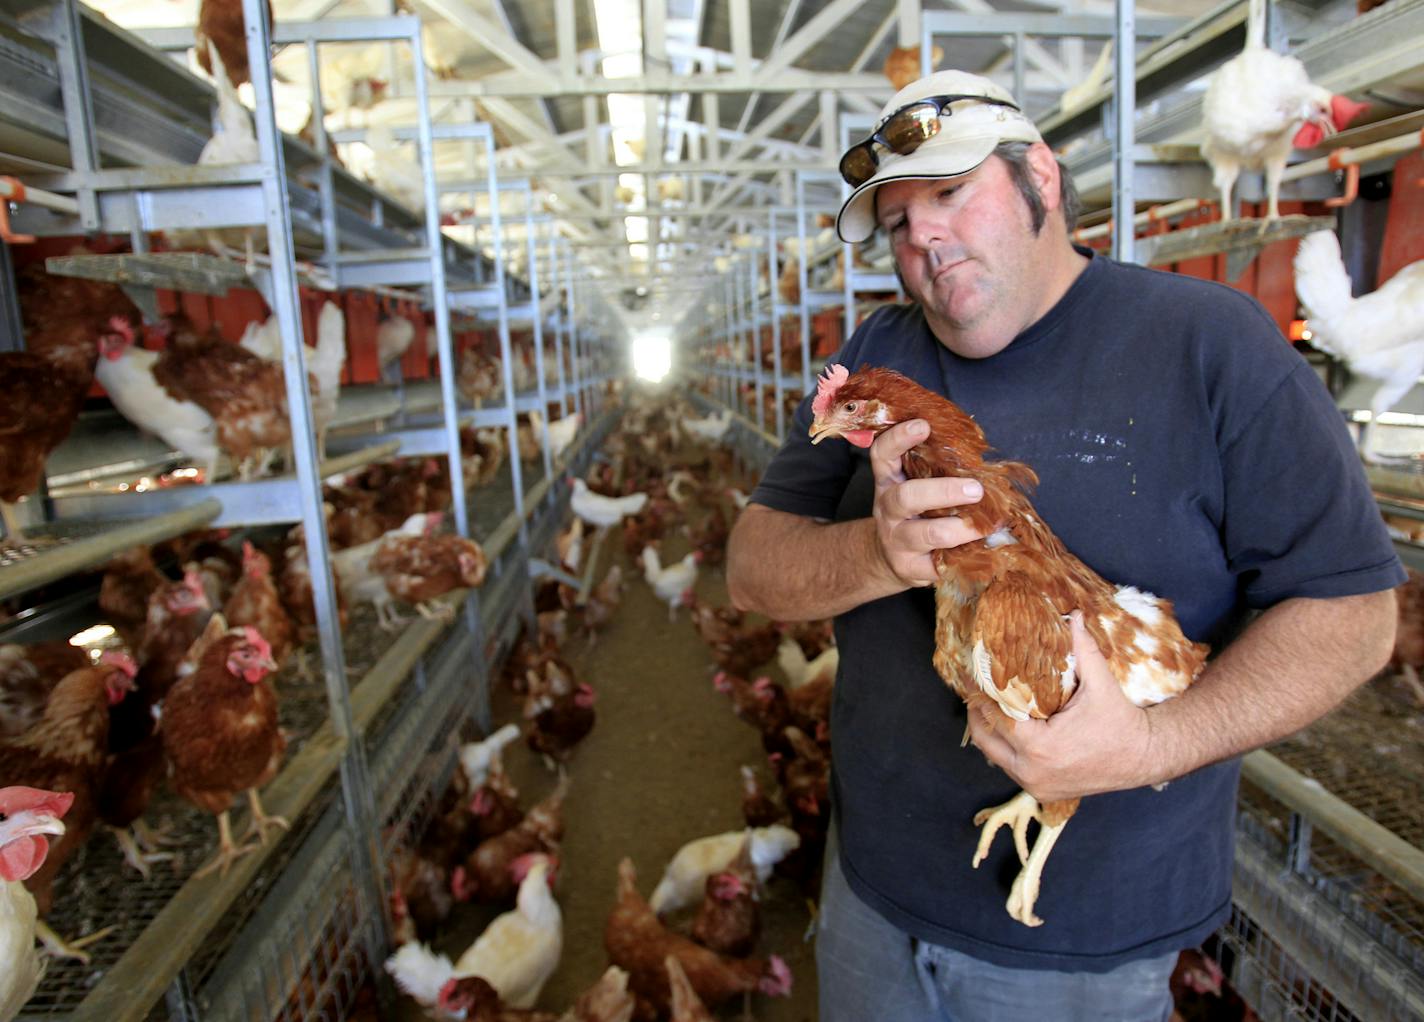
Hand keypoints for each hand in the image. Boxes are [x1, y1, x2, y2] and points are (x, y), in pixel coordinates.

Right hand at [869, 419, 985, 587]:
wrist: (890, 557)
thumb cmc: (916, 512)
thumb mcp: (915, 485)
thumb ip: (937, 469)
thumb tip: (983, 458)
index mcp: (889, 481)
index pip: (883, 454)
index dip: (899, 438)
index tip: (923, 425)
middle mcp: (888, 509)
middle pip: (906, 497)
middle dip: (944, 491)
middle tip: (976, 489)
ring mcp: (897, 540)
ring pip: (925, 534)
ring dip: (960, 529)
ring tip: (987, 526)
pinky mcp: (910, 568)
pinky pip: (937, 565)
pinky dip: (963, 558)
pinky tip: (983, 552)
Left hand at [967, 611, 1158, 800]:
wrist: (1144, 757)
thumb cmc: (1122, 721)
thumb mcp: (1100, 683)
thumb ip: (1082, 649)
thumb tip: (1072, 614)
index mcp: (1041, 746)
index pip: (997, 717)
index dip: (983, 695)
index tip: (974, 677)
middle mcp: (1032, 771)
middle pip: (986, 739)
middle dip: (979, 714)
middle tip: (976, 690)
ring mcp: (1036, 786)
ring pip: (995, 756)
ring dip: (991, 732)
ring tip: (989, 705)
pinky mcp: (1042, 792)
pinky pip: (1011, 767)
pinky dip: (1007, 749)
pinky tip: (1009, 727)